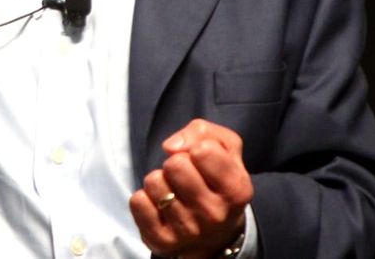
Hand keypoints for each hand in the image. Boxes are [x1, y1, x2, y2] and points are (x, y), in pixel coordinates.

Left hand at [130, 119, 252, 258]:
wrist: (215, 234)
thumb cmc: (216, 180)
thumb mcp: (225, 148)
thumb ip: (202, 132)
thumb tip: (171, 146)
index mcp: (236, 190)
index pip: (203, 150)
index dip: (196, 147)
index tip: (200, 159)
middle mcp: (215, 214)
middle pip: (175, 164)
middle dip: (175, 163)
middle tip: (184, 176)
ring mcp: (188, 231)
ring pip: (154, 182)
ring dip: (159, 181)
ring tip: (174, 192)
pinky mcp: (162, 241)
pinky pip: (138, 202)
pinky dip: (144, 198)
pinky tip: (159, 206)